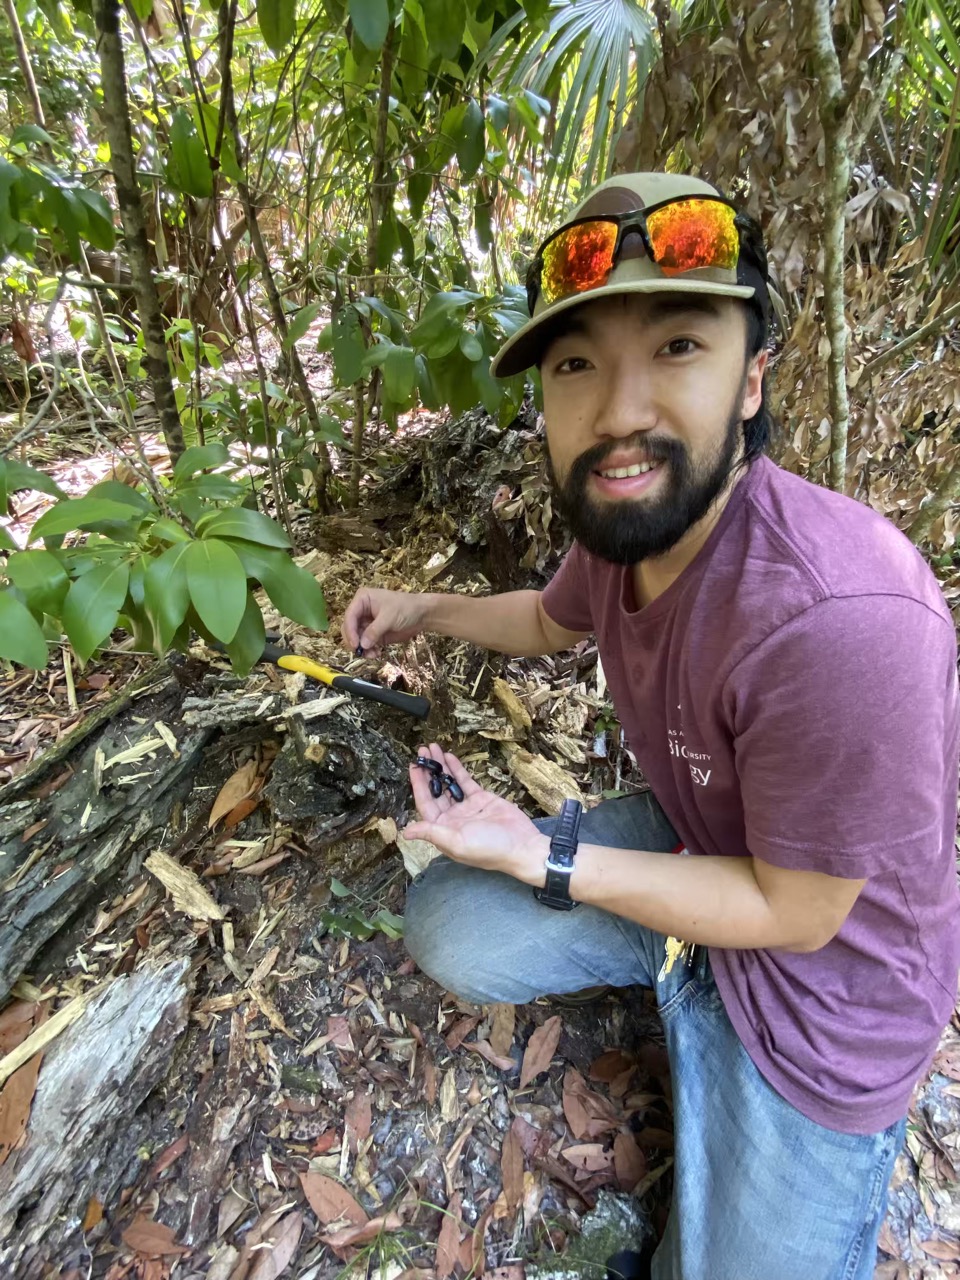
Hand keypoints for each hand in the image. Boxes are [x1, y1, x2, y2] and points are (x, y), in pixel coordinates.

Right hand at [341, 587, 429, 657]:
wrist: (422, 615)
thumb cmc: (406, 608)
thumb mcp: (389, 617)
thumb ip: (374, 631)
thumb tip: (362, 645)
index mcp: (362, 599)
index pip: (349, 616)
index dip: (350, 631)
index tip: (355, 645)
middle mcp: (361, 611)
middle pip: (349, 628)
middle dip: (354, 641)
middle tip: (361, 652)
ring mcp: (366, 623)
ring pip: (356, 639)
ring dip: (362, 649)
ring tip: (373, 655)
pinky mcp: (373, 634)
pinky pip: (365, 644)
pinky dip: (368, 651)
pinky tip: (376, 653)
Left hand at [406, 744, 545, 884]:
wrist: (522, 846)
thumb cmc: (488, 849)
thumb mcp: (456, 842)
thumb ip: (431, 833)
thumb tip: (405, 833)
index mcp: (442, 829)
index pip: (425, 803)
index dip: (418, 784)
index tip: (413, 766)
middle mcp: (451, 818)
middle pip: (434, 790)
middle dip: (427, 771)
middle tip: (421, 751)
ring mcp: (466, 807)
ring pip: (448, 783)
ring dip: (440, 767)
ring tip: (433, 748)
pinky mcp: (481, 799)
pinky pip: (464, 782)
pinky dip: (456, 769)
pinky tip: (449, 756)